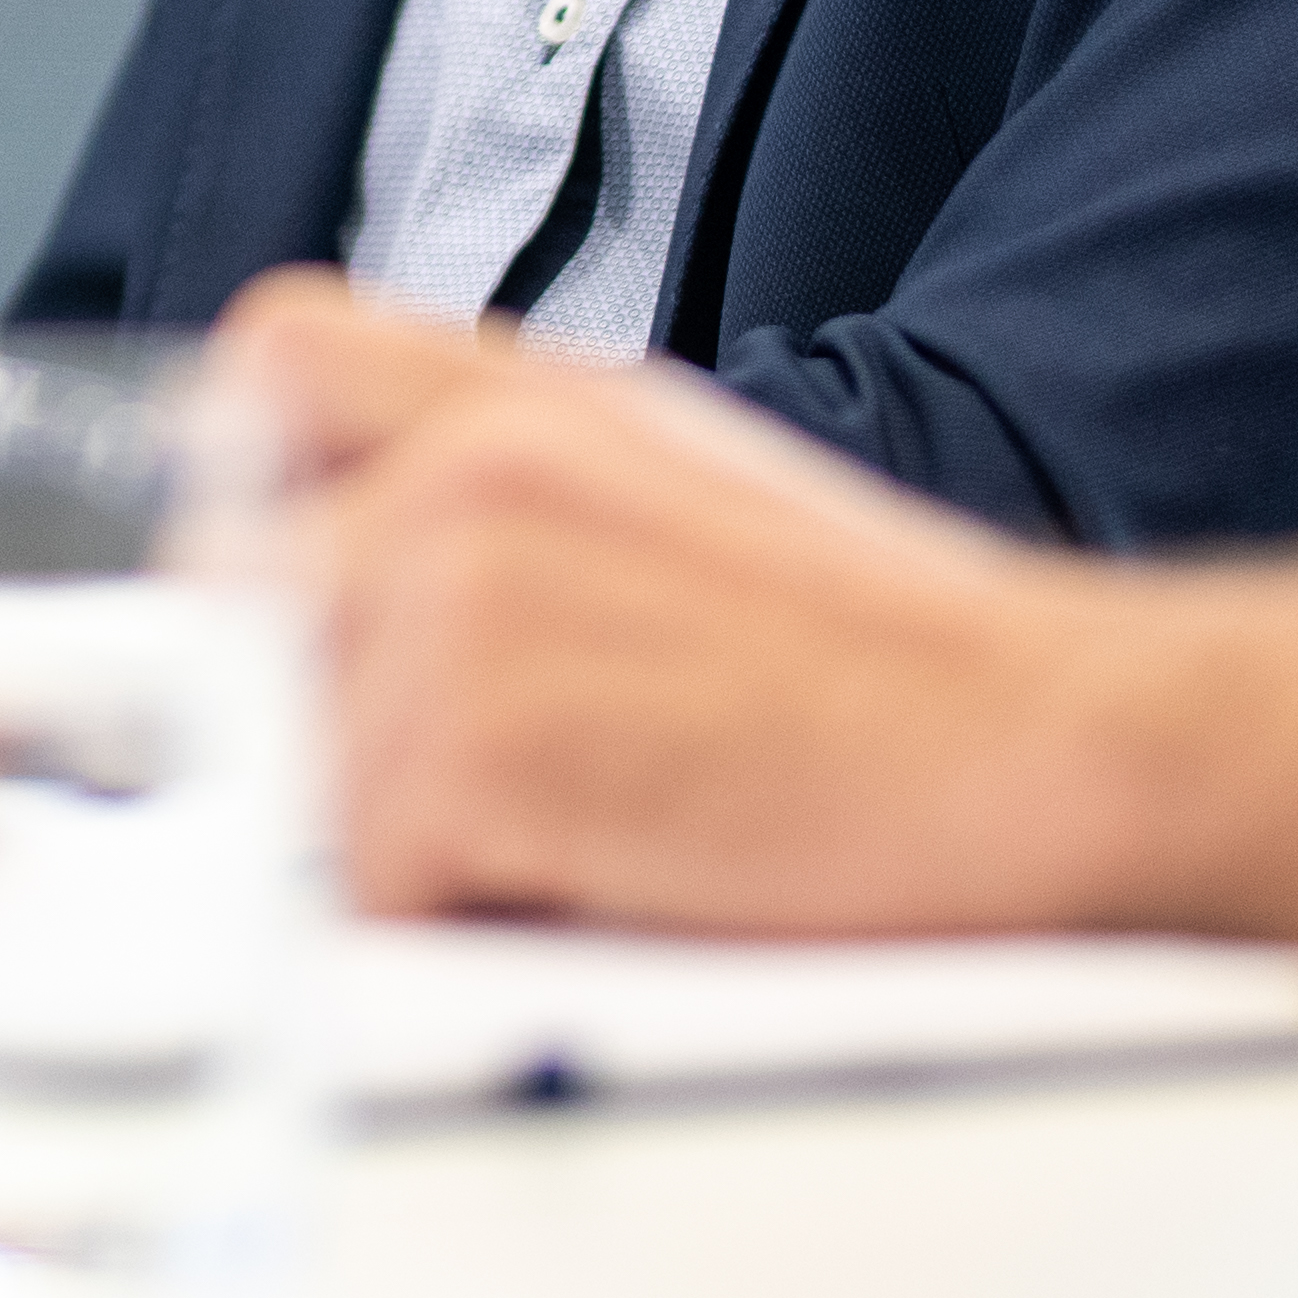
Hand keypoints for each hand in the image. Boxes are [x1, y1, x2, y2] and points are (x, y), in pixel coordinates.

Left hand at [224, 272, 1141, 930]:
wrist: (1066, 749)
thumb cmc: (896, 675)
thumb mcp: (670, 510)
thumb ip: (496, 515)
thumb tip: (322, 599)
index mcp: (519, 404)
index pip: (266, 366)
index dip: (247, 500)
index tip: (277, 616)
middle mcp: (470, 462)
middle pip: (231, 596)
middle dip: (306, 714)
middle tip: (470, 791)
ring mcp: (459, 583)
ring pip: (288, 760)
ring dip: (397, 843)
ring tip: (576, 840)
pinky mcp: (474, 731)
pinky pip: (359, 880)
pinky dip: (459, 930)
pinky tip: (603, 891)